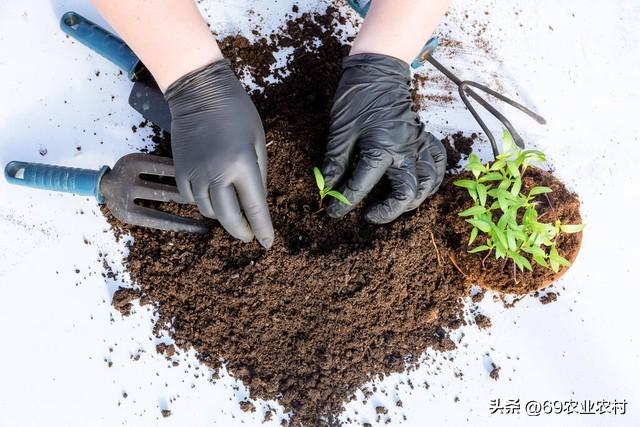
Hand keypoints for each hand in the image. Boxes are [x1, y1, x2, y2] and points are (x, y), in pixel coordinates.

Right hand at [165, 60, 273, 246]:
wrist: (199, 91)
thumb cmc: (235, 112)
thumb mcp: (258, 140)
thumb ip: (259, 172)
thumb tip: (256, 200)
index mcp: (242, 165)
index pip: (255, 208)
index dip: (262, 228)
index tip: (267, 242)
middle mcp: (217, 174)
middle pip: (229, 218)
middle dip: (241, 231)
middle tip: (248, 235)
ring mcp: (195, 173)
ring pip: (208, 211)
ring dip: (221, 214)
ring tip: (231, 208)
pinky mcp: (179, 170)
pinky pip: (191, 199)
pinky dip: (202, 201)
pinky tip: (211, 193)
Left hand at [322, 53, 445, 222]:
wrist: (379, 69)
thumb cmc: (358, 97)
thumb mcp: (341, 130)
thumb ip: (335, 161)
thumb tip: (326, 186)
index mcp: (381, 149)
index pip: (361, 186)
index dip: (344, 203)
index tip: (334, 212)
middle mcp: (405, 151)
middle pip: (406, 194)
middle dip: (389, 212)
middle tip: (371, 215)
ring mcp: (418, 145)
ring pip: (428, 184)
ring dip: (414, 200)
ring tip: (397, 206)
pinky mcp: (424, 137)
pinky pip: (438, 163)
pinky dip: (433, 179)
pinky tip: (422, 185)